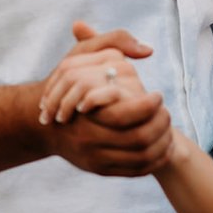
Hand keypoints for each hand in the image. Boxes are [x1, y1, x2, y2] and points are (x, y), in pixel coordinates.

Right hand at [37, 25, 171, 176]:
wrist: (42, 124)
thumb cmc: (66, 83)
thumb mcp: (83, 55)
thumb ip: (115, 41)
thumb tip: (148, 50)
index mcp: (86, 112)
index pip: (128, 115)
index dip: (150, 106)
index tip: (158, 95)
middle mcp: (89, 139)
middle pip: (139, 139)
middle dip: (161, 126)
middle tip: (168, 113)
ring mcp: (95, 158)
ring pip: (140, 158)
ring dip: (161, 145)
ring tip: (170, 129)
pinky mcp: (100, 169)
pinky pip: (134, 171)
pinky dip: (153, 161)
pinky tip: (162, 147)